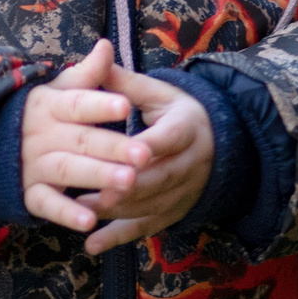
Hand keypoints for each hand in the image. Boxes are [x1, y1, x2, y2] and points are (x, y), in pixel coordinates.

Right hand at [18, 40, 147, 232]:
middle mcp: (41, 134)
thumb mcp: (59, 89)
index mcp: (50, 104)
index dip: (100, 104)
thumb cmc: (42, 113)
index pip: (78, 103)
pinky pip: (47, 204)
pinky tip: (90, 221)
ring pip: (68, 170)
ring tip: (128, 182)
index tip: (126, 105)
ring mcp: (33, 164)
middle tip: (144, 155)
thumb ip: (87, 73)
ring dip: (97, 176)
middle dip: (113, 147)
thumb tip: (106, 44)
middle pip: (81, 140)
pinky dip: (66, 213)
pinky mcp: (29, 192)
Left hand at [78, 66, 213, 255]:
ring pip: (151, 206)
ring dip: (118, 211)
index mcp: (186, 127)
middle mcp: (190, 163)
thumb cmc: (175, 114)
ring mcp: (183, 192)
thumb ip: (124, 83)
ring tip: (83, 209)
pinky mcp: (172, 213)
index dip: (150, 147)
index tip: (128, 152)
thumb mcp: (157, 93)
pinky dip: (118, 238)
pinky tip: (91, 244)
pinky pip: (146, 228)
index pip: (169, 138)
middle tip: (96, 190)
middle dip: (129, 186)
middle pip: (160, 179)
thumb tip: (98, 53)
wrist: (214, 143)